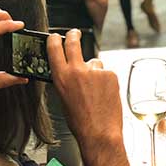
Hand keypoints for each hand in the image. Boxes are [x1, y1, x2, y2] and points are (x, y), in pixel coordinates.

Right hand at [47, 29, 122, 144]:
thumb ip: (66, 80)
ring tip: (95, 90)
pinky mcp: (110, 74)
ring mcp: (95, 71)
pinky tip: (104, 94)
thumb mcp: (63, 98)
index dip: (54, 39)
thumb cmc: (80, 121)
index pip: (54, 48)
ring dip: (94, 70)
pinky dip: (105, 80)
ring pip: (94, 62)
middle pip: (74, 42)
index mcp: (61, 77)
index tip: (56, 36)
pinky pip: (106, 72)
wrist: (99, 132)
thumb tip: (69, 70)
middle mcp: (77, 70)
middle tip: (75, 33)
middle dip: (74, 35)